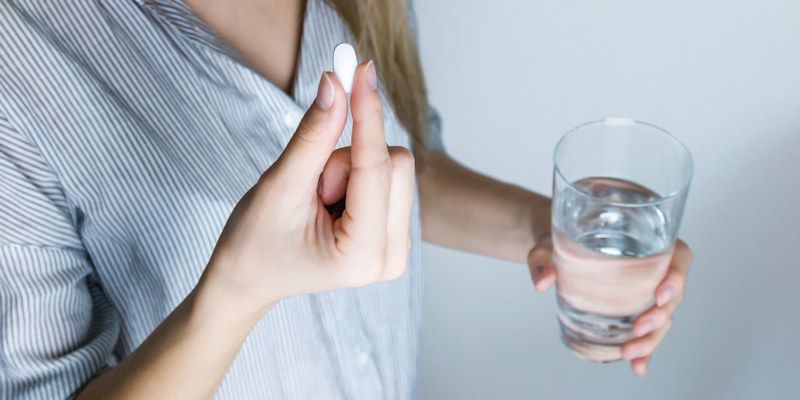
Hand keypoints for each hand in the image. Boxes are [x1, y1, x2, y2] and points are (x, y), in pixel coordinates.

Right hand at [200, 61, 414, 316]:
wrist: (250, 278)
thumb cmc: (255, 242)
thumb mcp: (280, 186)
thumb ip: (313, 136)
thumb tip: (336, 83)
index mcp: (362, 255)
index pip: (375, 167)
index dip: (367, 114)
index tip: (361, 69)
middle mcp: (392, 257)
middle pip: (395, 163)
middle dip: (347, 159)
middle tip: (312, 186)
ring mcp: (397, 248)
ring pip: (393, 167)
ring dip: (349, 169)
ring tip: (318, 200)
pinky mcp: (395, 233)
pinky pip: (388, 178)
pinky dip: (356, 177)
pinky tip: (331, 203)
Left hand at [527, 237, 692, 376]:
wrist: (555, 250)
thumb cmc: (560, 239)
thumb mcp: (548, 244)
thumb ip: (543, 258)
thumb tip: (543, 281)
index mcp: (646, 242)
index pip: (678, 257)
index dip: (677, 277)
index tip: (660, 294)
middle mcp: (652, 268)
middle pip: (672, 295)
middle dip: (660, 316)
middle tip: (638, 328)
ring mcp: (645, 291)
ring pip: (663, 317)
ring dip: (651, 339)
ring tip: (630, 352)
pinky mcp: (633, 309)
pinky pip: (647, 331)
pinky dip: (644, 350)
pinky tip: (637, 365)